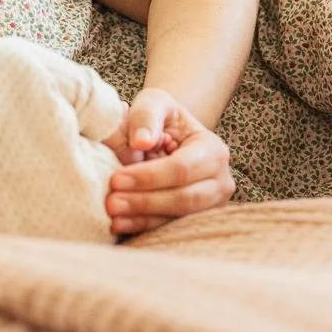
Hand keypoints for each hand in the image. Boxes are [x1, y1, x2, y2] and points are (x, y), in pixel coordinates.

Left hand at [104, 88, 234, 234]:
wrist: (168, 136)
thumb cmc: (160, 118)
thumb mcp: (154, 103)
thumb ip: (147, 116)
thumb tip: (141, 141)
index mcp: (213, 150)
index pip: (182, 168)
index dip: (149, 176)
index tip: (116, 179)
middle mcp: (220, 182)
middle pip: (185, 198)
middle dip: (146, 202)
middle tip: (111, 203)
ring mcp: (211, 205)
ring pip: (179, 218)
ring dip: (143, 219)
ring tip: (113, 217)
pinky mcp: (195, 220)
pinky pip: (171, 228)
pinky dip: (144, 227)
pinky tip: (120, 225)